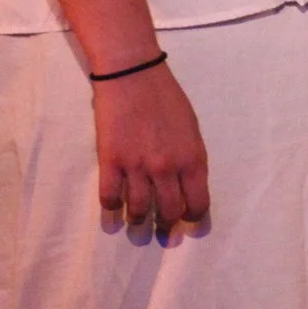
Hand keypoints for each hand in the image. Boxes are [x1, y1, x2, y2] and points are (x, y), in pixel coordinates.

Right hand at [92, 61, 208, 231]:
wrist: (133, 77)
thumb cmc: (167, 98)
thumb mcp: (191, 128)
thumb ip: (190, 158)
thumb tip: (186, 184)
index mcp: (192, 158)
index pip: (197, 202)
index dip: (193, 218)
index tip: (187, 222)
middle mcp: (167, 168)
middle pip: (168, 212)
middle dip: (166, 226)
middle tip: (162, 231)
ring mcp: (137, 167)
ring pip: (139, 211)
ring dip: (138, 222)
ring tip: (137, 223)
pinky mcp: (110, 162)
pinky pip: (110, 199)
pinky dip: (112, 209)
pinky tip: (114, 210)